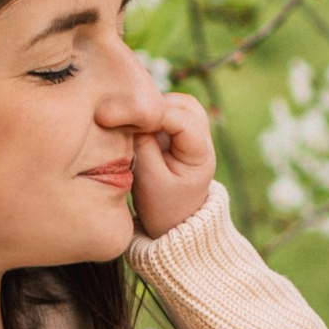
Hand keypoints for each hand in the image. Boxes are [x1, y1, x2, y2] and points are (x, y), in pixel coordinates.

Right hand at [128, 89, 215, 238]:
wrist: (174, 225)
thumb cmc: (161, 208)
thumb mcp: (148, 180)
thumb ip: (142, 145)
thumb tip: (132, 116)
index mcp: (200, 154)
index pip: (181, 119)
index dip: (153, 113)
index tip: (126, 119)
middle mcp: (203, 140)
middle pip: (184, 104)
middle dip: (156, 104)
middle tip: (130, 117)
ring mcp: (193, 136)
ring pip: (177, 104)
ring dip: (154, 107)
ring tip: (133, 122)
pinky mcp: (179, 136)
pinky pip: (169, 113)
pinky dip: (153, 114)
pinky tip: (136, 126)